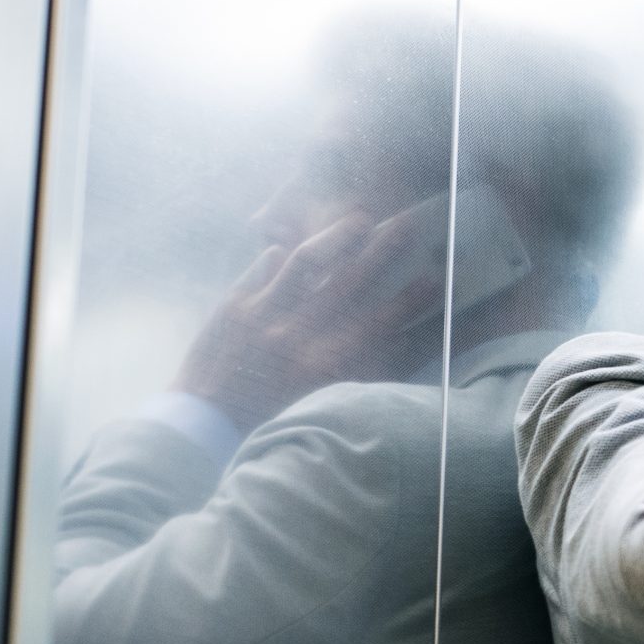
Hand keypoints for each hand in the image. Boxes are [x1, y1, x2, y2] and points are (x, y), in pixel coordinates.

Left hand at [171, 206, 441, 430]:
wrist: (207, 424)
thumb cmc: (270, 418)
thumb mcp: (319, 401)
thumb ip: (353, 374)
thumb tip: (390, 348)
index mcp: (324, 364)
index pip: (378, 322)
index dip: (410, 299)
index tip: (436, 278)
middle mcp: (298, 334)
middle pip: (350, 282)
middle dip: (384, 251)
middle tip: (408, 223)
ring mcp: (263, 316)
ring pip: (306, 263)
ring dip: (336, 238)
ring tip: (359, 219)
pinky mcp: (234, 306)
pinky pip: (260, 270)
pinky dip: (274, 258)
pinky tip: (282, 249)